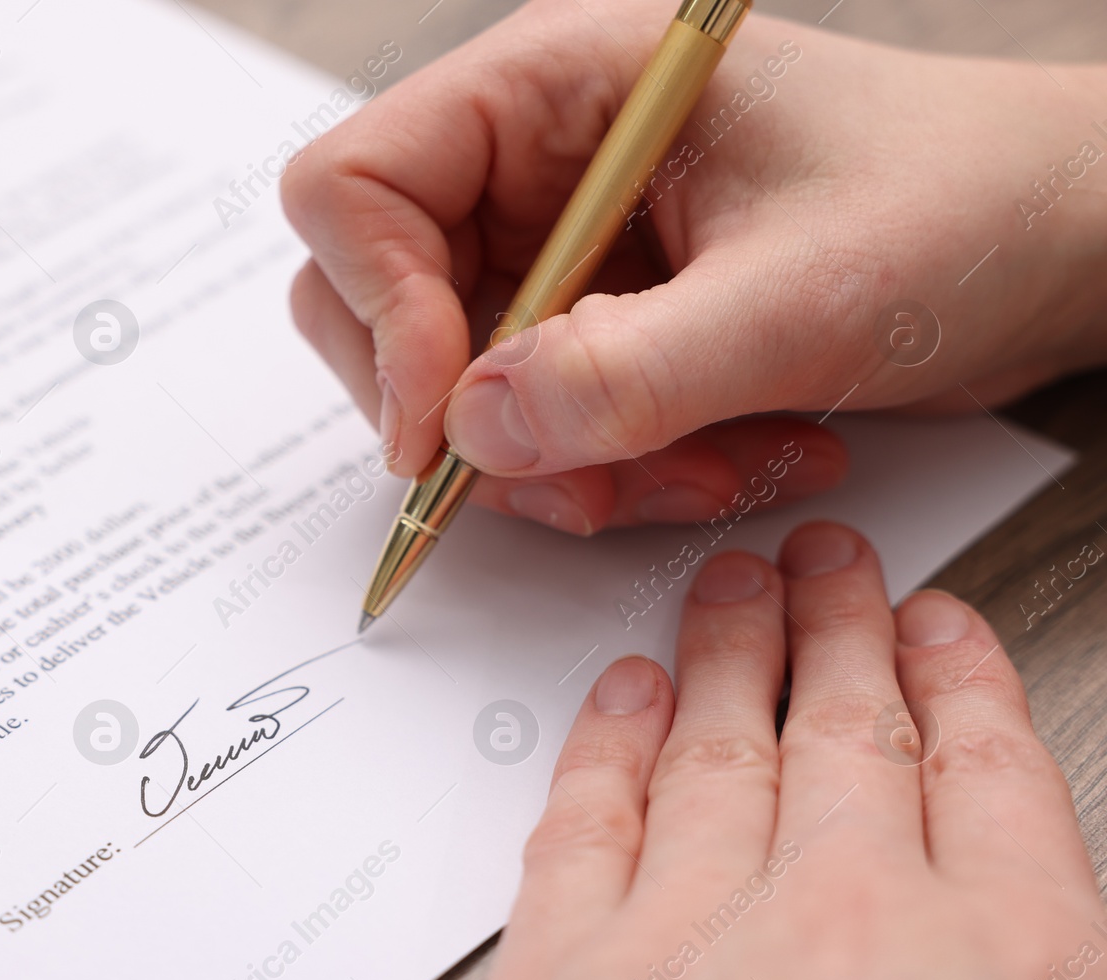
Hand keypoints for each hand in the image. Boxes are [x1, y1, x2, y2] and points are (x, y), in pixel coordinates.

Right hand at [281, 0, 1106, 533]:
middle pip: (381, 304)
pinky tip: (727, 462)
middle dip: (476, 419)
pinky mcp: (598, 320)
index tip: (444, 423)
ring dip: (567, 465)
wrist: (1051, 243)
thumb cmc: (957, 207)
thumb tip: (467, 434)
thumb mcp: (799, 299)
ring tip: (707, 472)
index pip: (356, 185)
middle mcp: (533, 163)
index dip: (375, 309)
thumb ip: (627, 372)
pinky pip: (540, 427)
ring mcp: (560, 247)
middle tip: (585, 476)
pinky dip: (614, 472)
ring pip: (462, 390)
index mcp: (554, 89)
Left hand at [451, 522, 1106, 979]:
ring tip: (738, 587)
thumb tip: (1029, 965)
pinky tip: (625, 693)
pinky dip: (610, 744)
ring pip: (723, 747)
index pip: (995, 783)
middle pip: (854, 735)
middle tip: (834, 562)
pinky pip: (589, 818)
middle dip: (846, 633)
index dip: (967, 688)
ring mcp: (692, 938)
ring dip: (733, 655)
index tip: (944, 627)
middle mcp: (850, 928)